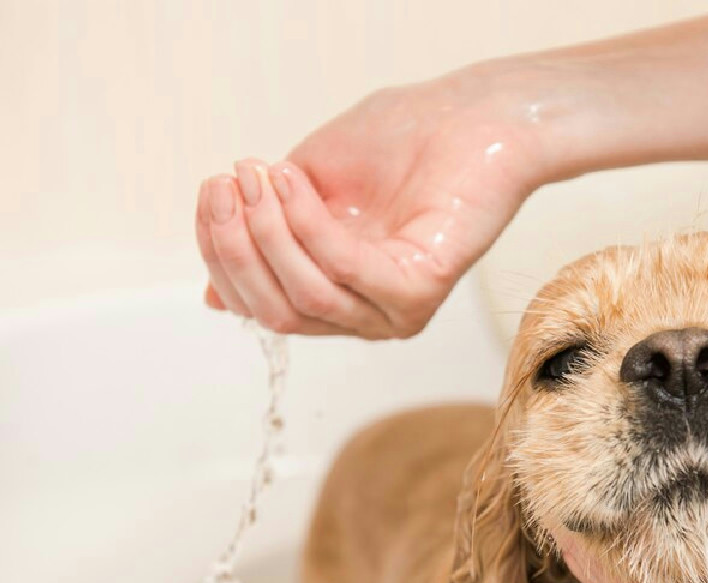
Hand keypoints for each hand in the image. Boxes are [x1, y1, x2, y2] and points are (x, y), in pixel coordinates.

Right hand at [196, 67, 552, 337]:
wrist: (469, 118)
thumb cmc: (397, 143)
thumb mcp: (306, 188)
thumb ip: (265, 236)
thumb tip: (216, 296)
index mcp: (338, 294)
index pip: (260, 302)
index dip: (222, 252)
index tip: (213, 189)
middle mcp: (365, 314)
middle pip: (275, 310)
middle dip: (237, 247)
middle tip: (230, 182)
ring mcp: (394, 311)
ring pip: (304, 298)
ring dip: (268, 232)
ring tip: (261, 176)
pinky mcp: (419, 294)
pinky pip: (344, 271)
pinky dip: (309, 225)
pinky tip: (295, 181)